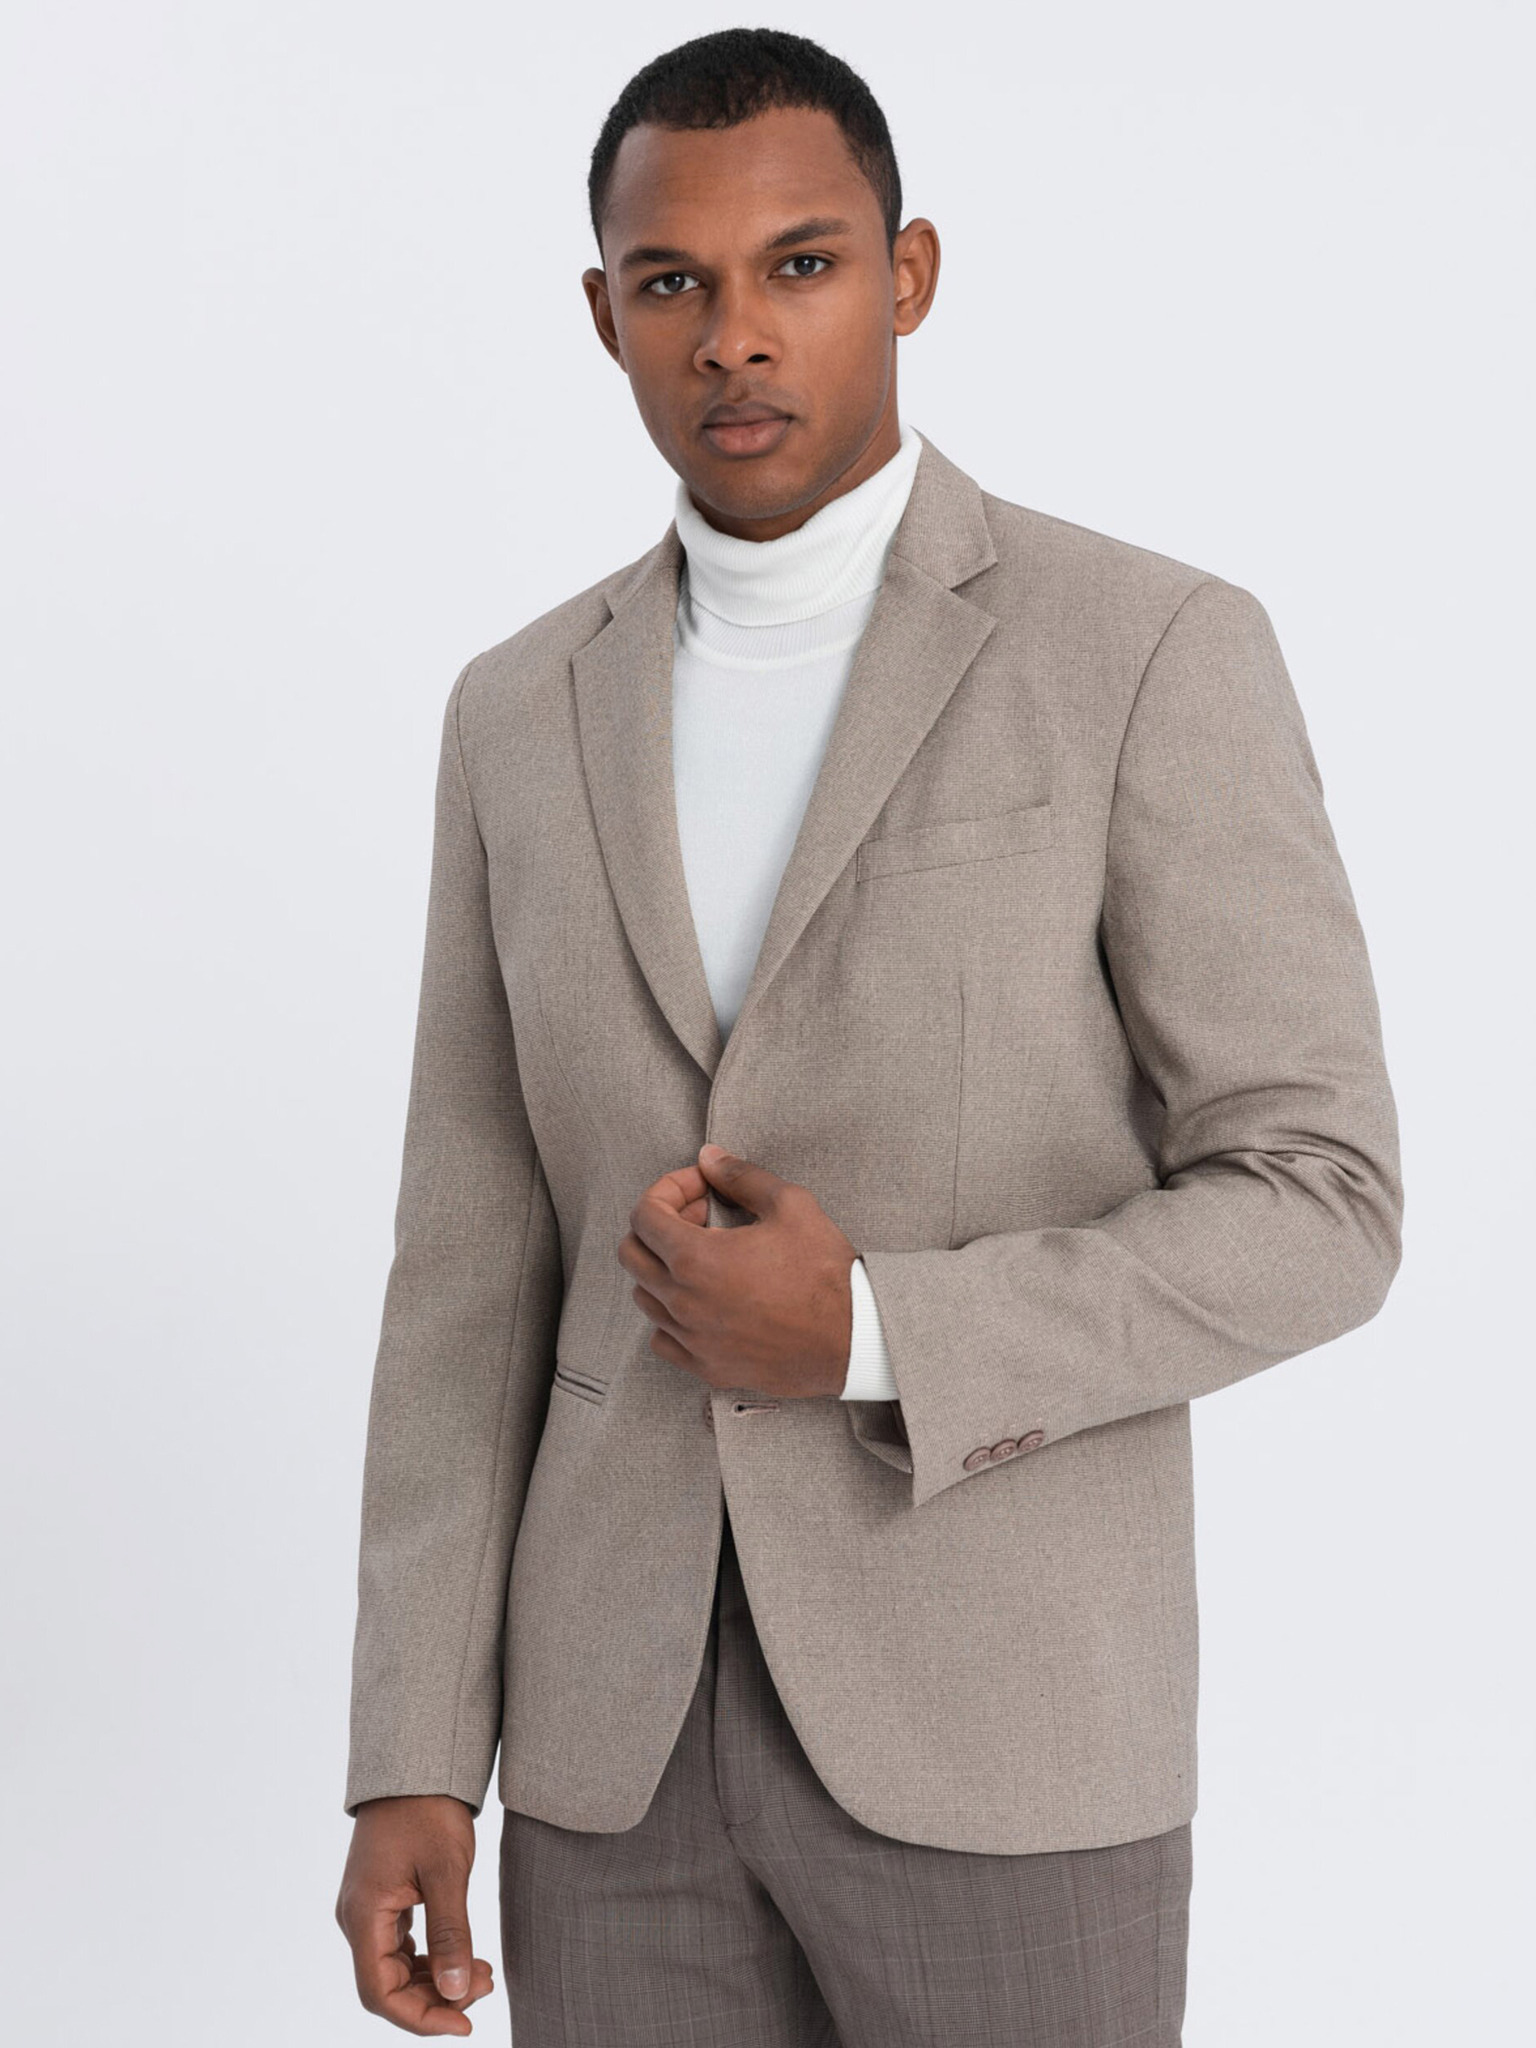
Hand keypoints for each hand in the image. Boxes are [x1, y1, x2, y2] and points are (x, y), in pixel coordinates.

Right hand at [336, 1795, 494, 2035]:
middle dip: (437, 1997)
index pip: (380, 1993)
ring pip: (395, 1969)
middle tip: (486, 1986)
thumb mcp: (447, 1871)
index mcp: (363, 1915)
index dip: (421, 2019)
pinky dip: (430, 1959)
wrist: (416, 1764)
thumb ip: (451, 1935)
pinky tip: (462, 1956)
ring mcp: (367, 1909)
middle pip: (388, 1986)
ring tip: (483, 1973)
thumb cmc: (429, 1810)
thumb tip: (458, 1993)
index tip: (465, 2025)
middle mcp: (356, 1918)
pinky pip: (400, 1947)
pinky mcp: (381, 1900)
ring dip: (437, 1980)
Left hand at [617, 1144, 856, 1397]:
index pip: (644, 1215)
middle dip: (658, 1225)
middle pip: (631, 1254)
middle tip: (702, 1216)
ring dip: (664, 1268)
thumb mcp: (791, 1205)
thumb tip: (710, 1158)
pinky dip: (671, 1315)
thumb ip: (740, 1176)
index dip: (668, 1189)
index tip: (700, 1188)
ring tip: (706, 1257)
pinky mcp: (706, 1366)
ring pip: (644, 1297)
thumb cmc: (825, 1273)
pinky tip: (704, 1300)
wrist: (854, 1339)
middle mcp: (683, 1302)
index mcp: (696, 1259)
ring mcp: (691, 1339)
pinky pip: (662, 1338)